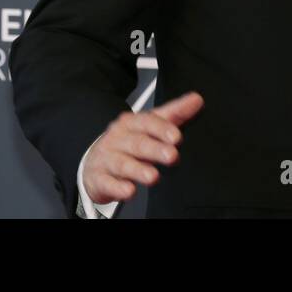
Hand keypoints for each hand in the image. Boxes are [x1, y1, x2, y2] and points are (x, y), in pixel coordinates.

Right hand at [82, 91, 203, 204]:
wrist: (95, 162)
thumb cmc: (127, 141)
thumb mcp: (150, 125)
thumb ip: (175, 113)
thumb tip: (196, 100)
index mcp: (131, 123)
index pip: (147, 122)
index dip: (162, 129)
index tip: (176, 137)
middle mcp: (118, 139)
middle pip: (137, 143)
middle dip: (155, 150)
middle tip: (172, 156)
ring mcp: (107, 159)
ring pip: (122, 164)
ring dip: (138, 170)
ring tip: (153, 176)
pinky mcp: (100, 179)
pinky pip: (108, 183)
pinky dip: (118, 188)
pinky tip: (129, 190)